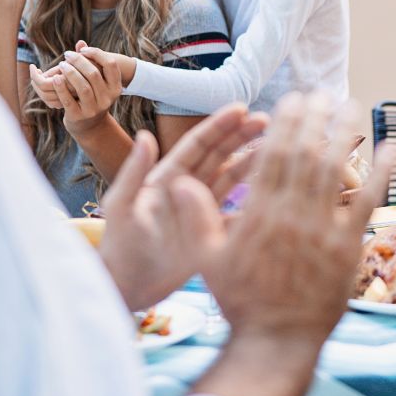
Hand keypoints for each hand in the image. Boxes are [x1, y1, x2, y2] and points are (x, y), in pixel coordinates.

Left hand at [39, 42, 124, 133]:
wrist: (89, 125)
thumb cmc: (91, 96)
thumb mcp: (96, 81)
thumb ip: (89, 63)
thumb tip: (80, 43)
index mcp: (115, 87)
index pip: (111, 65)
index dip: (96, 53)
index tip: (83, 50)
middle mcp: (108, 98)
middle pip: (94, 74)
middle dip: (79, 61)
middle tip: (67, 55)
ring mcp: (94, 109)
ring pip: (83, 87)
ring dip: (70, 72)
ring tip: (61, 65)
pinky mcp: (79, 116)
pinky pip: (68, 100)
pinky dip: (61, 88)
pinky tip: (55, 78)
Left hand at [97, 104, 268, 309]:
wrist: (126, 286)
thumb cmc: (119, 246)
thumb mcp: (121, 207)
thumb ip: (134, 172)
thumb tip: (145, 135)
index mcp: (166, 177)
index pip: (197, 145)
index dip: (219, 125)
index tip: (241, 108)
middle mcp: (186, 188)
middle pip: (219, 155)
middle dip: (241, 135)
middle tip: (266, 120)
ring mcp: (199, 208)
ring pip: (231, 178)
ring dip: (251, 161)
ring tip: (276, 147)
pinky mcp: (208, 229)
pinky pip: (236, 210)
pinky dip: (253, 200)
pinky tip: (273, 190)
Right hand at [201, 92, 395, 345]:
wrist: (276, 341)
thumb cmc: (240, 301)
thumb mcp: (206, 259)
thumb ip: (196, 216)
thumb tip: (176, 181)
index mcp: (258, 213)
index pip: (272, 156)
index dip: (285, 124)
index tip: (292, 101)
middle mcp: (292, 216)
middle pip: (305, 155)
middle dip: (314, 119)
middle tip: (322, 93)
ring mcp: (322, 231)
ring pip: (335, 172)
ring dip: (344, 135)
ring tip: (352, 107)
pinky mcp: (347, 248)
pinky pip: (367, 205)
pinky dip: (379, 175)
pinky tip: (389, 149)